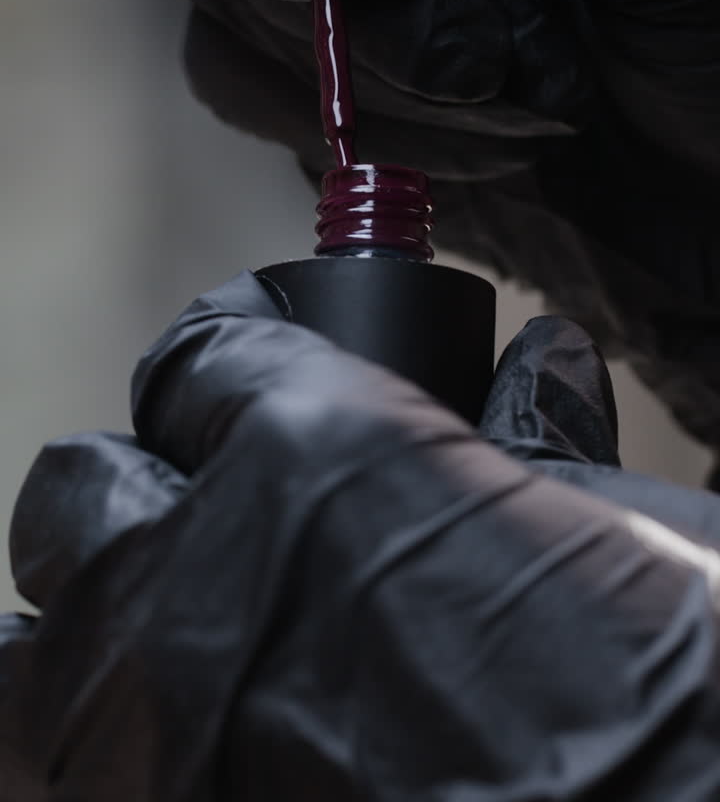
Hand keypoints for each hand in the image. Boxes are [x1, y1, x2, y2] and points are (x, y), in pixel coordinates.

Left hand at [3, 272, 719, 797]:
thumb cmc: (670, 708)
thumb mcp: (624, 536)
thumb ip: (535, 446)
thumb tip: (543, 373)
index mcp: (321, 460)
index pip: (203, 355)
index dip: (235, 348)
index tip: (254, 355)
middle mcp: (205, 584)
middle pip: (80, 487)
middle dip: (143, 484)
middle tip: (215, 506)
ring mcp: (158, 738)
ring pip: (26, 652)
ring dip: (88, 628)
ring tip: (167, 636)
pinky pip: (63, 778)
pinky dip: (108, 750)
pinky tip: (187, 741)